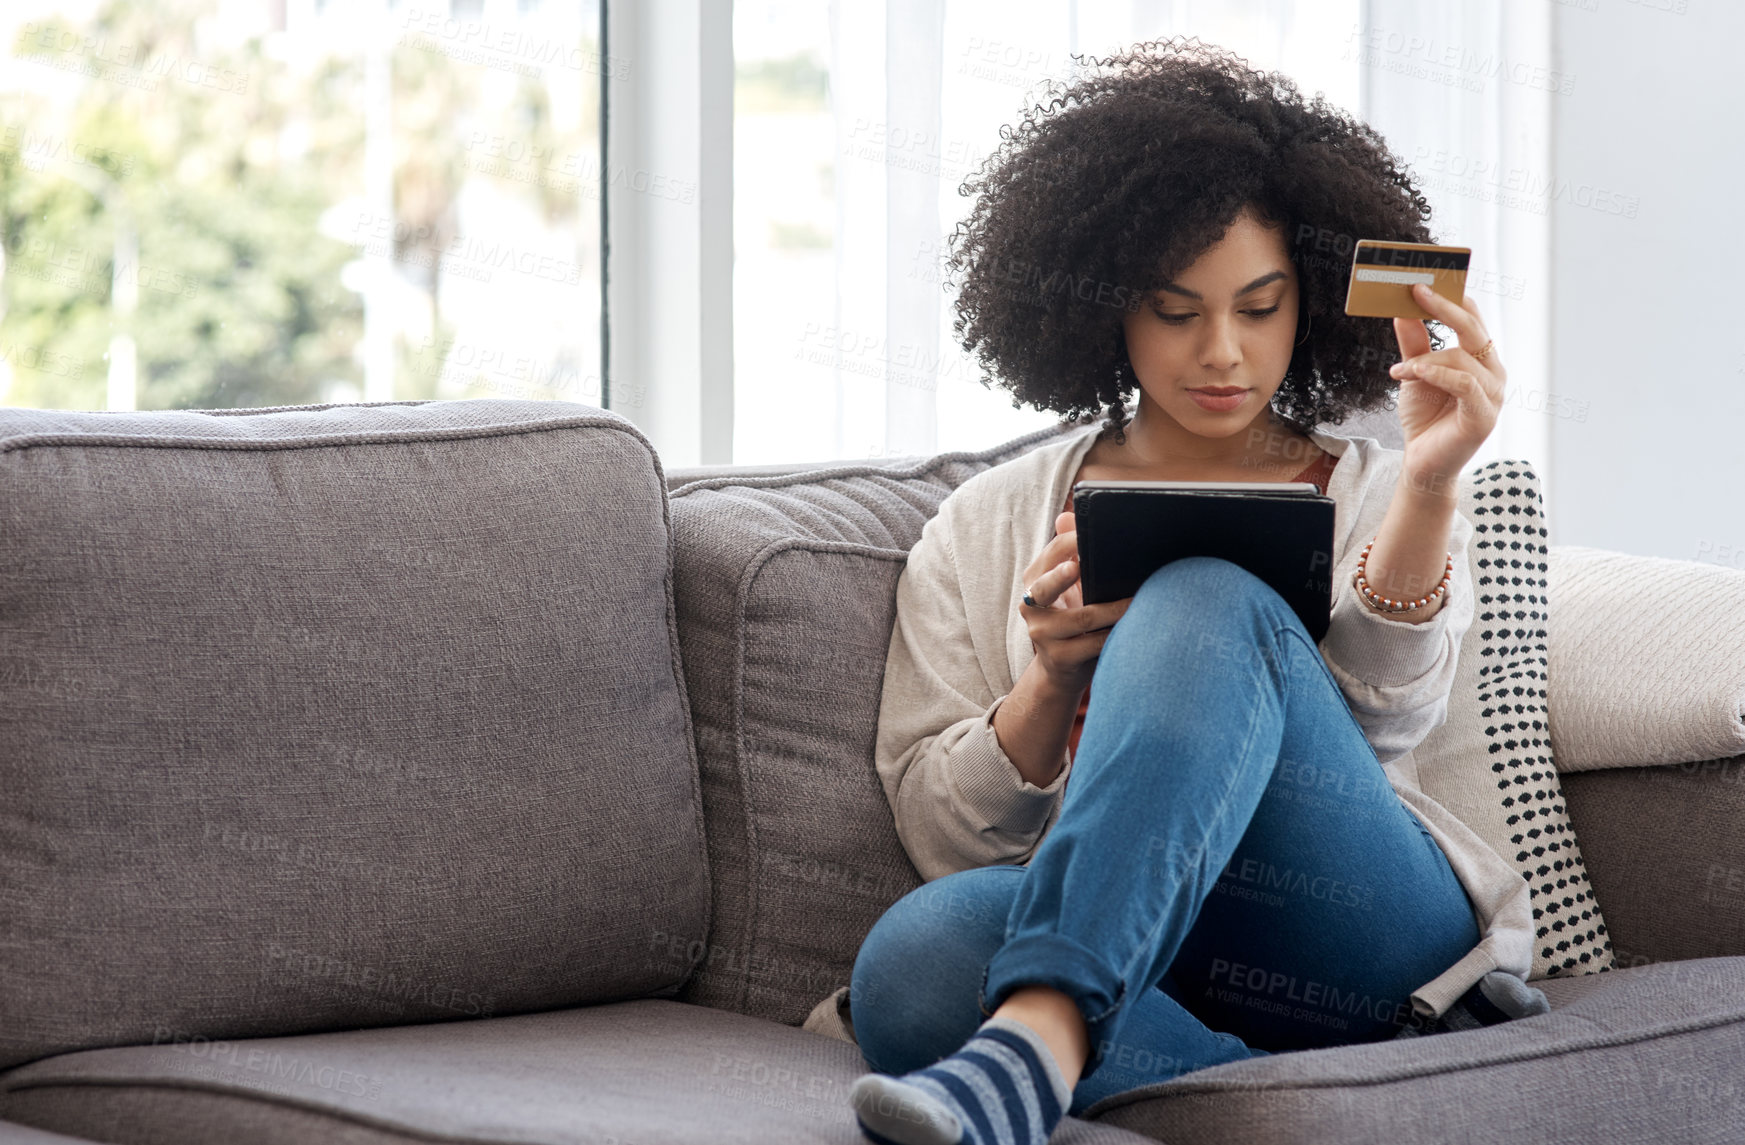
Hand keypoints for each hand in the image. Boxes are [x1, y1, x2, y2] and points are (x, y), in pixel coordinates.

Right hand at [1018, 508, 1132, 693]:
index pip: (1050, 556)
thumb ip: (1069, 552)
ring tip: (1138, 599)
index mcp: (1033, 581)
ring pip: (1081, 618)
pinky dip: (1115, 634)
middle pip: (1045, 587)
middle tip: (1079, 566)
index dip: (1068, 544)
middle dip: (1062, 576)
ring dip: (1113, 609)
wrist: (1062, 669)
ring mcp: (1042, 634)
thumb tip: (1067, 516)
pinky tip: (1132, 626)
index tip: (1089, 535)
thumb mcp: (1069, 586)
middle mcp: (1030, 606)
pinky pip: (1093, 643)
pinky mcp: (1060, 658)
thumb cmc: (1072, 619)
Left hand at [1389, 283, 1506, 498]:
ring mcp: (1493, 394)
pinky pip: (1464, 383)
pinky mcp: (1484, 416)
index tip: (1426, 277)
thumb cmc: (1424, 418)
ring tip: (1398, 370)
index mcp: (1481, 359)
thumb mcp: (1414, 373)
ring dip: (1426, 358)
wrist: (1422, 463)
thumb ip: (1414, 343)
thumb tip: (1402, 309)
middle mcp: (1493, 373)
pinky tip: (1411, 372)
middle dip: (1444, 306)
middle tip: (1416, 289)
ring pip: (1463, 357)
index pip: (1473, 318)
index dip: (1453, 296)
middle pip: (1474, 328)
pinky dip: (1436, 373)